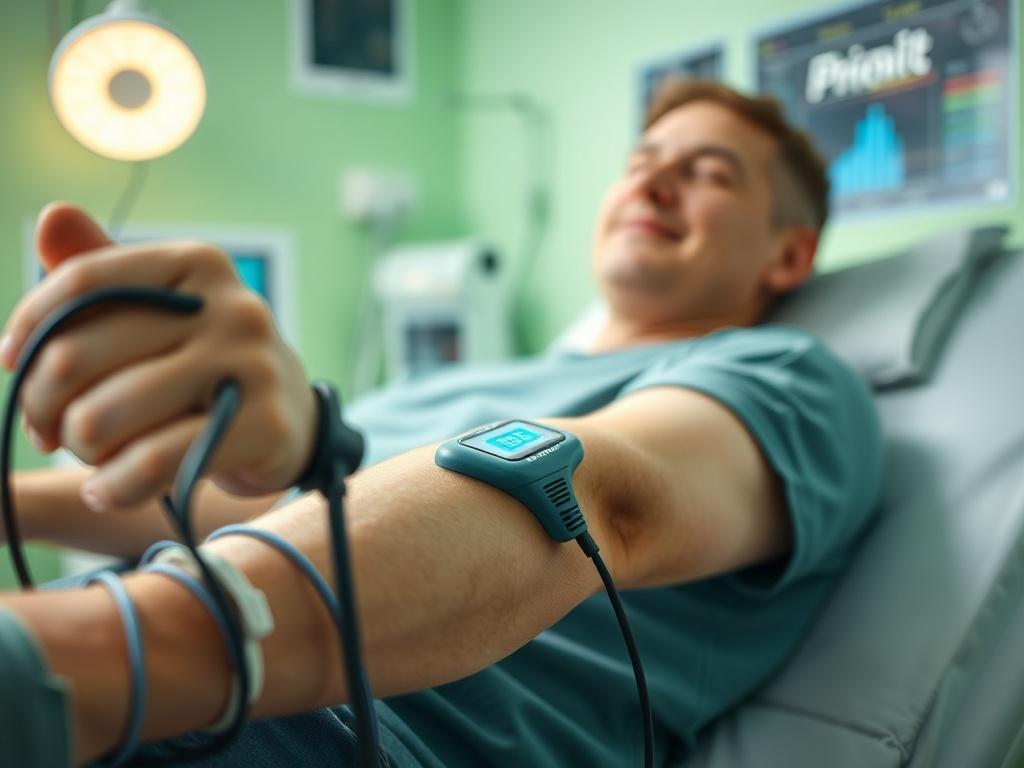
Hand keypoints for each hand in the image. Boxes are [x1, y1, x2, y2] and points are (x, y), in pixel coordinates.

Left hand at [0, 204, 317, 511]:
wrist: (290, 417)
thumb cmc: (204, 360)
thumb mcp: (159, 311)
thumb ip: (102, 274)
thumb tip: (52, 216)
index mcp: (198, 264)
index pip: (83, 281)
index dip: (28, 326)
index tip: (11, 361)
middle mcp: (232, 306)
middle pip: (74, 356)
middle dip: (40, 404)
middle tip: (49, 429)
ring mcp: (252, 365)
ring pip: (103, 416)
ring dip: (78, 449)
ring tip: (91, 458)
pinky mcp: (263, 426)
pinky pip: (151, 464)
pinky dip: (112, 487)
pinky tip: (107, 489)